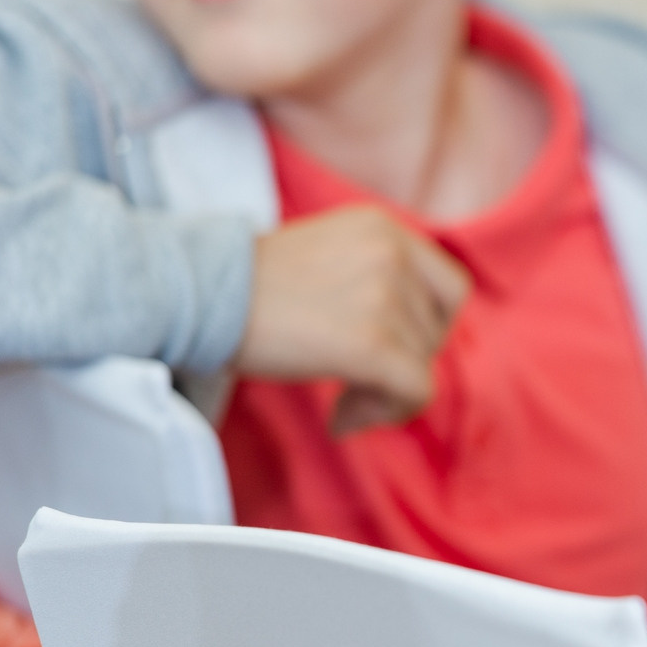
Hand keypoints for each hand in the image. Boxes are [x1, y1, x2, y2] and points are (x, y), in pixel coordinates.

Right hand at [234, 206, 471, 434]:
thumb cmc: (251, 289)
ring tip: (337, 396)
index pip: (451, 289)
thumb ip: (382, 284)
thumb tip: (422, 351)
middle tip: (351, 379)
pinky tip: (340, 417)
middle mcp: (394, 252)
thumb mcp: (333, 257)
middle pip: (436, 332)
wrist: (195, 296)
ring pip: (422, 367)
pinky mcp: (371, 341)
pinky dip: (385, 413)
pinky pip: (414, 392)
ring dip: (381, 393)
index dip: (427, 328)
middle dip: (400, 364)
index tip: (385, 348)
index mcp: (385, 228)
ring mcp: (384, 294)